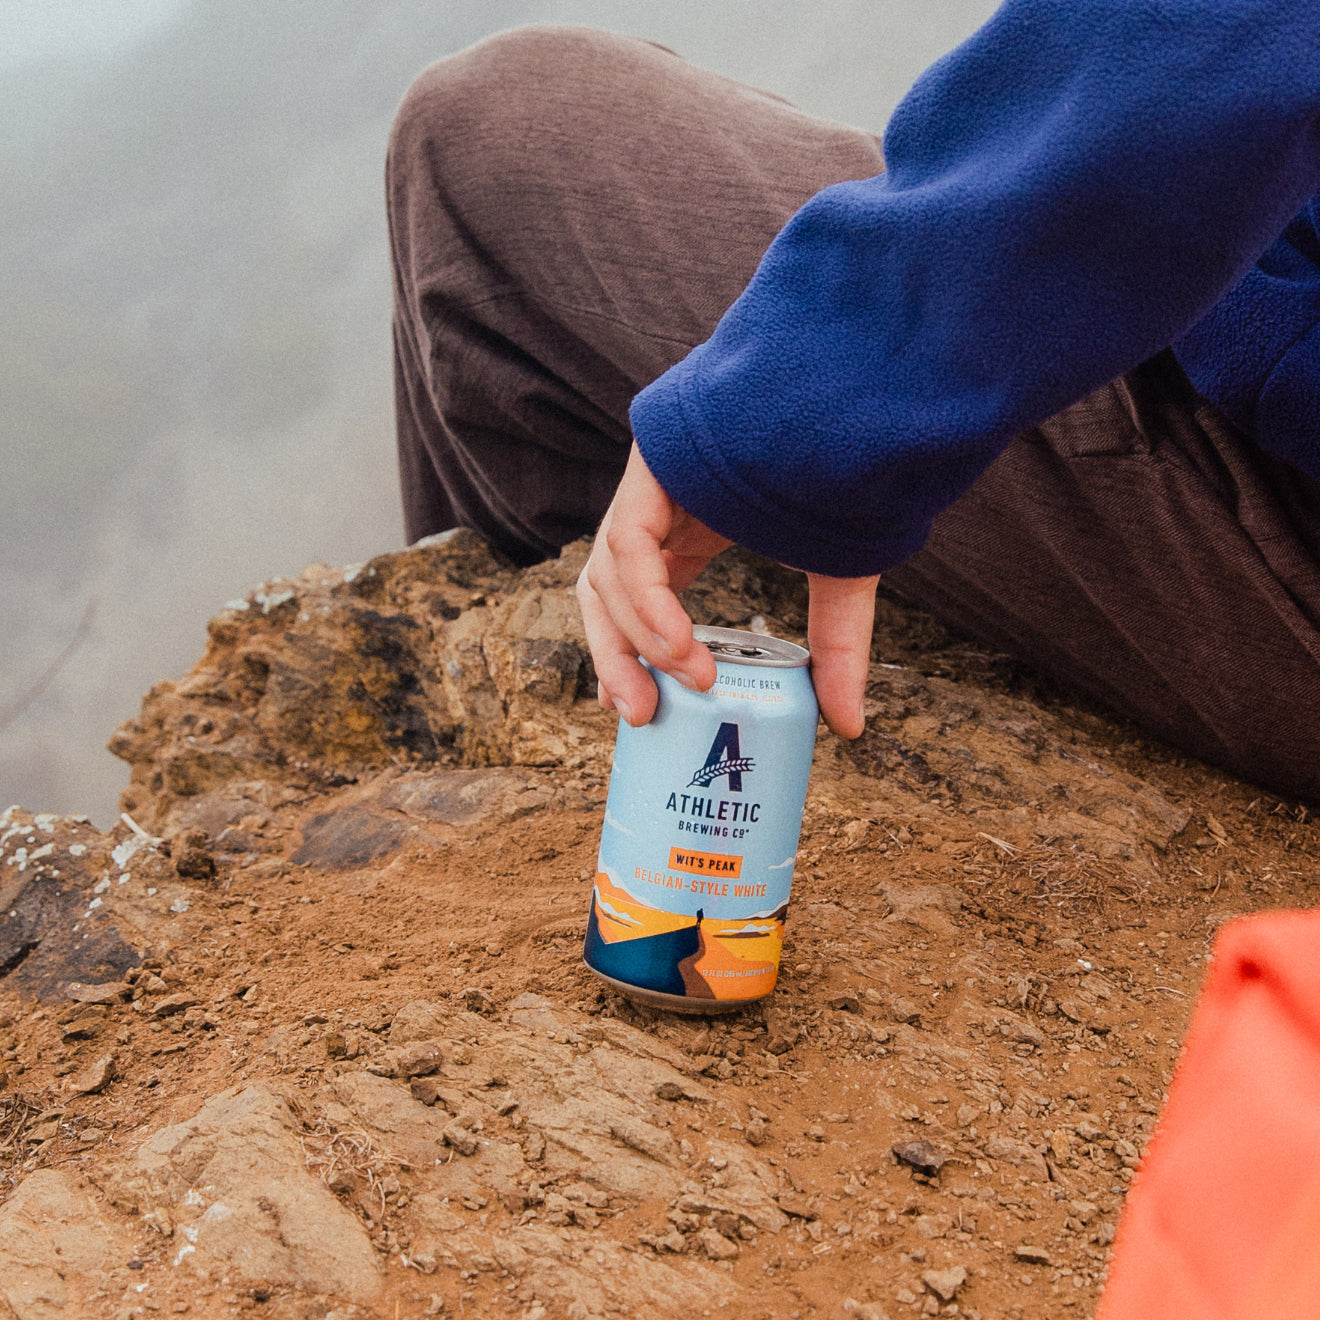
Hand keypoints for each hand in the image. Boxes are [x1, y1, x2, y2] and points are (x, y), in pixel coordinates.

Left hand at [577, 443, 877, 737]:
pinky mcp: (652, 464)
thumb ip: (837, 647)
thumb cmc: (849, 472)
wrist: (860, 399)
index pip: (638, 598)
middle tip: (642, 716)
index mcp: (690, 527)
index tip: (646, 707)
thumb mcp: (839, 574)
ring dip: (637, 640)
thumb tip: (851, 727)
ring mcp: (650, 485)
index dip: (633, 654)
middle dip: (617, 660)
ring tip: (685, 685)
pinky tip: (680, 646)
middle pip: (607, 594)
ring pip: (607, 575)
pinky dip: (649, 602)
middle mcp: (659, 509)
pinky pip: (628, 544)